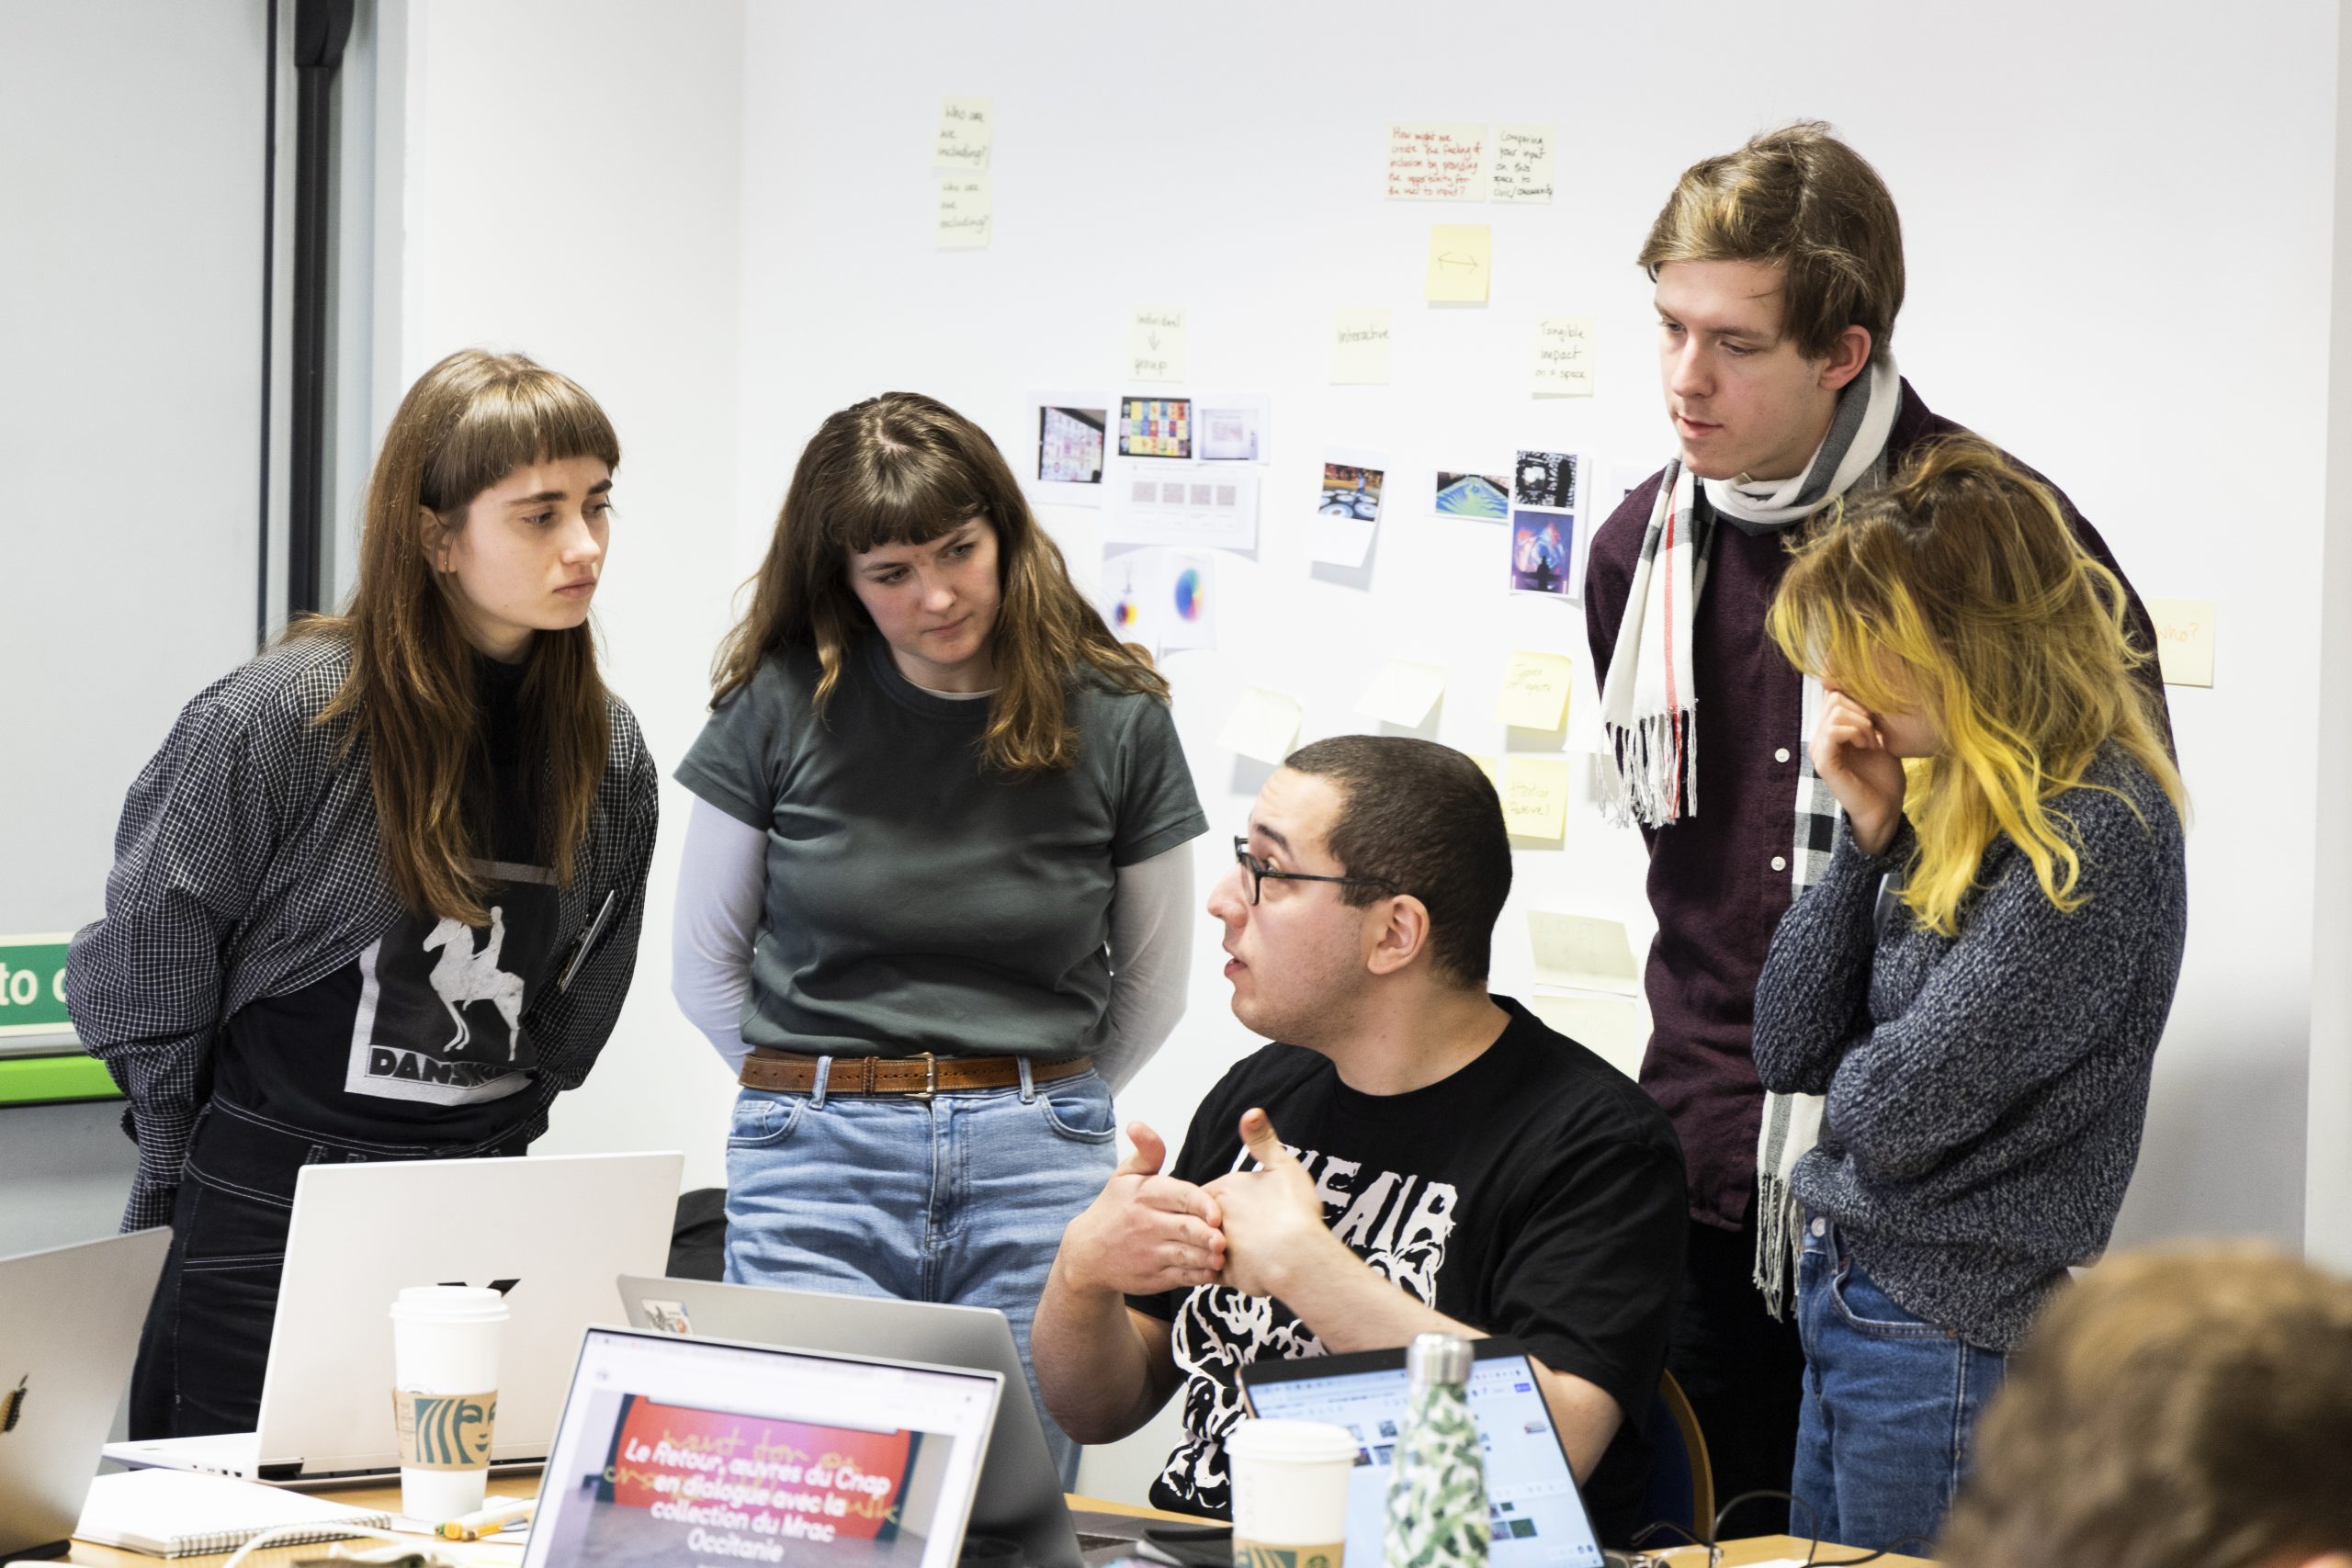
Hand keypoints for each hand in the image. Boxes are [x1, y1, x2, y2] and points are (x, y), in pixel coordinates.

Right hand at [1058, 1123, 1225, 1295]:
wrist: (1088, 1253)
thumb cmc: (1115, 1207)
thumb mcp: (1125, 1175)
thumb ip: (1146, 1151)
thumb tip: (1137, 1124)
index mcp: (1145, 1194)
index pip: (1179, 1196)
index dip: (1201, 1205)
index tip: (1216, 1213)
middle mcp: (1146, 1224)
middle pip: (1186, 1229)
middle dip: (1208, 1236)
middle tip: (1225, 1239)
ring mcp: (1149, 1253)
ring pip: (1186, 1256)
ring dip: (1208, 1258)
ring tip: (1222, 1255)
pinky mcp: (1153, 1278)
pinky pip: (1183, 1278)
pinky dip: (1200, 1275)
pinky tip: (1212, 1270)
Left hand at [1203, 1109, 1344, 1298]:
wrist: (1298, 1256)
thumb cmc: (1293, 1211)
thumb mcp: (1282, 1165)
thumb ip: (1263, 1140)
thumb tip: (1251, 1110)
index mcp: (1222, 1190)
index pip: (1209, 1195)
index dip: (1226, 1202)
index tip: (1246, 1208)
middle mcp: (1211, 1218)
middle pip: (1204, 1220)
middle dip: (1217, 1225)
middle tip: (1249, 1231)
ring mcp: (1214, 1248)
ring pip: (1207, 1247)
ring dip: (1218, 1249)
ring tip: (1247, 1252)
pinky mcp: (1221, 1276)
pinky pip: (1216, 1274)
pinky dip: (1226, 1273)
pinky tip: (1246, 1272)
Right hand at [1811, 691, 1906, 855]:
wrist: (1886, 808)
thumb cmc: (1884, 774)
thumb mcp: (1878, 736)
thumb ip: (1867, 714)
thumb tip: (1865, 687)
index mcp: (1829, 731)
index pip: (1834, 693)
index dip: (1858, 698)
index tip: (1877, 720)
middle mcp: (1819, 738)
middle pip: (1834, 697)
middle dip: (1861, 709)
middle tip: (1876, 732)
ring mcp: (1819, 750)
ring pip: (1834, 711)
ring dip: (1861, 723)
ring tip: (1873, 741)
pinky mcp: (1824, 763)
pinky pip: (1833, 730)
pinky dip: (1855, 732)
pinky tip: (1867, 746)